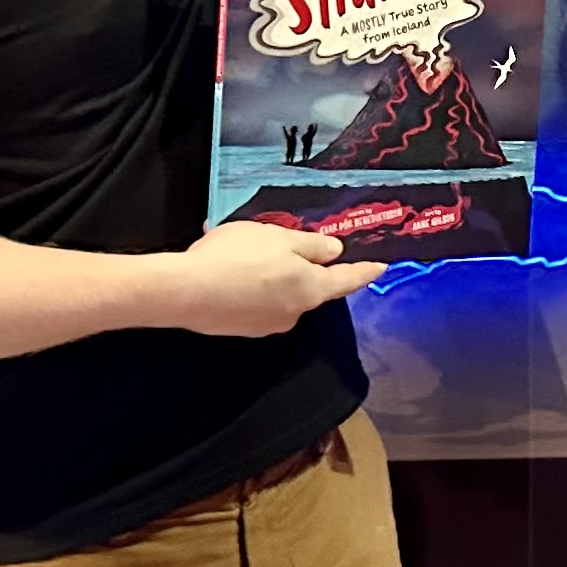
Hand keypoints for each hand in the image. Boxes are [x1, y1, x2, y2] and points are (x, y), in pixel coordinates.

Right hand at [160, 217, 384, 335]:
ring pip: (279, 292)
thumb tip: (335, 253)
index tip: (382, 267)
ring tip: (243, 248)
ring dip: (271, 272)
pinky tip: (225, 265)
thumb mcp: (279, 238)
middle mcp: (293, 313)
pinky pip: (253, 298)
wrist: (185, 292)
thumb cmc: (238, 258)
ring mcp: (265, 324)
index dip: (365, 270)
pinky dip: (247, 281)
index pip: (347, 280)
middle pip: (310, 287)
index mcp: (310, 289)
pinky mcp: (240, 327)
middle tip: (288, 243)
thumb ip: (311, 246)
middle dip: (304, 267)